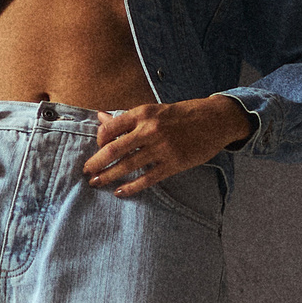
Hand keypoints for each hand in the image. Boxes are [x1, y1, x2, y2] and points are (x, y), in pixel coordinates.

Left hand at [82, 96, 252, 197]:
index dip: (99, 140)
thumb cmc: (182, 114)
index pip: (110, 128)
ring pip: (128, 165)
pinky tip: (120, 192)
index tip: (98, 148)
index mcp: (143, 113)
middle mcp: (150, 130)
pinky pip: (147, 179)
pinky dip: (131, 187)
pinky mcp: (174, 163)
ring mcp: (162, 148)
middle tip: (86, 172)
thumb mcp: (154, 110)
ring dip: (109, 176)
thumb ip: (127, 118)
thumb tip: (100, 117)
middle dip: (96, 162)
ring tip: (96, 183)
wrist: (215, 120)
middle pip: (114, 149)